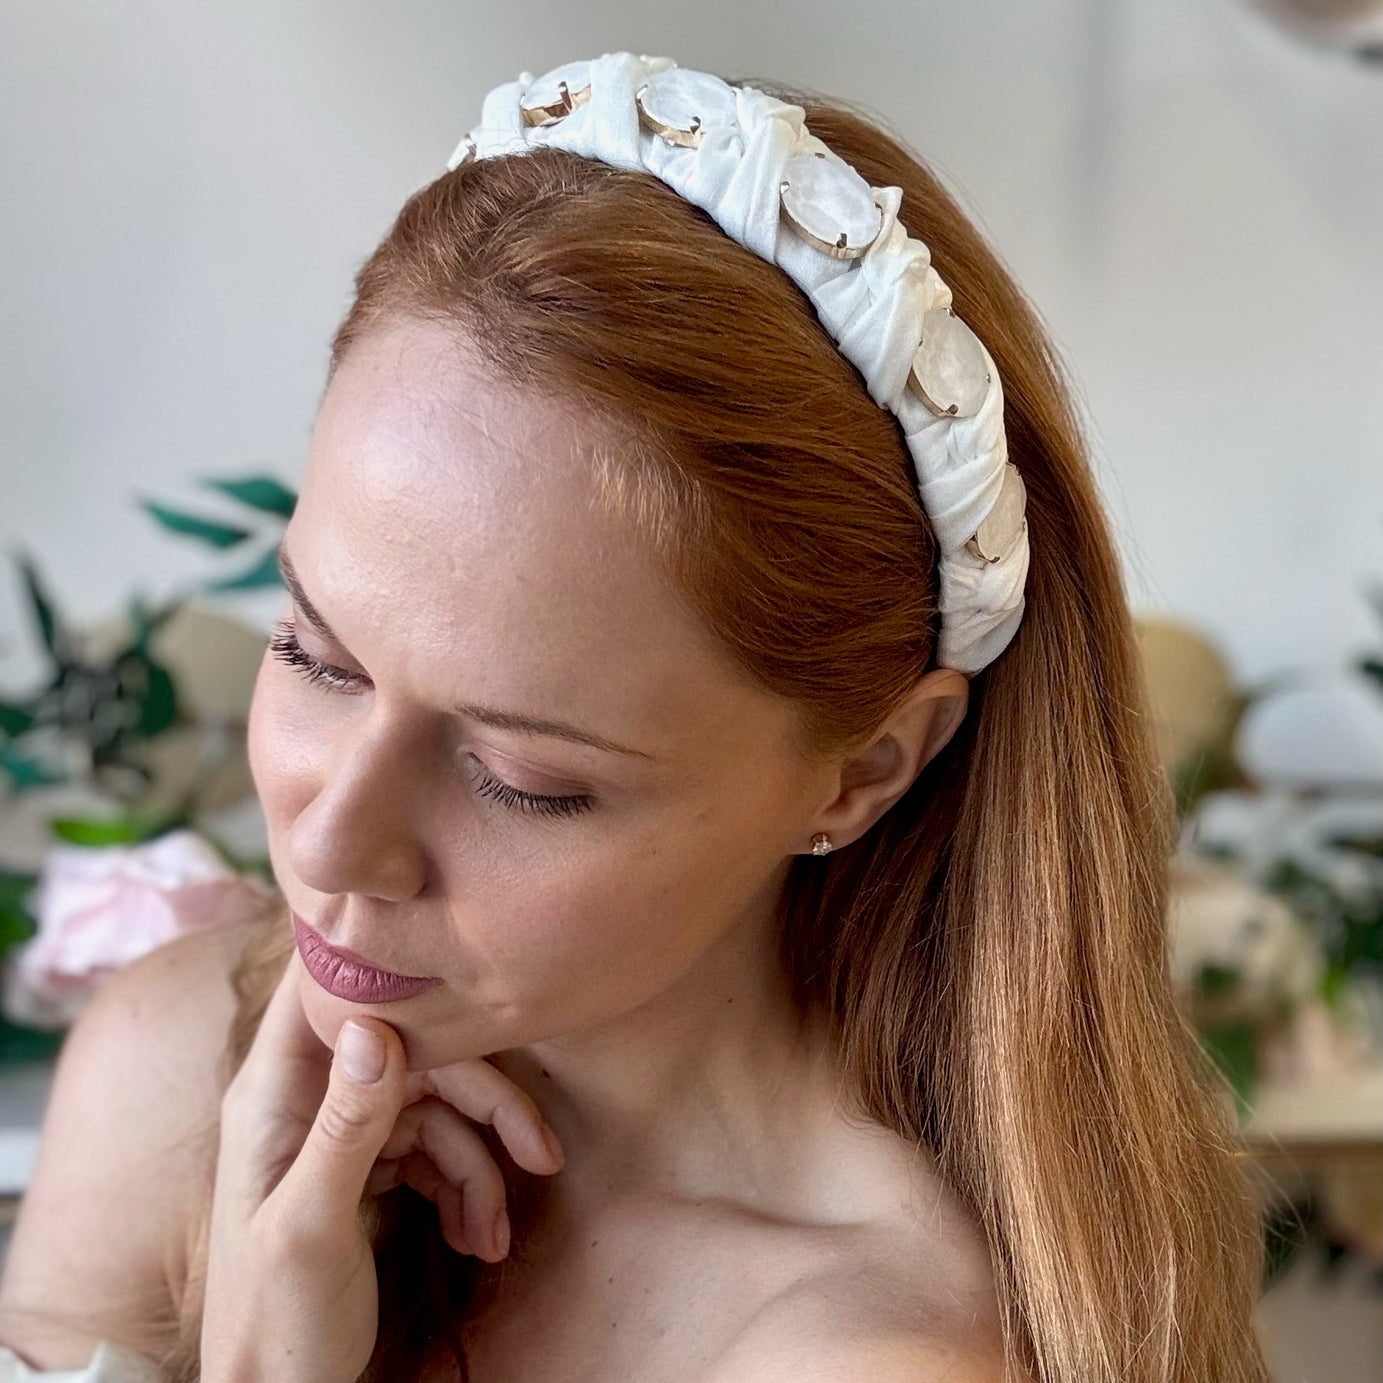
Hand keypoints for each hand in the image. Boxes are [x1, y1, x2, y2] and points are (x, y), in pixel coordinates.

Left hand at [200, 948, 563, 1382]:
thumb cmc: (275, 1323)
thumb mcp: (309, 1228)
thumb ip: (343, 1128)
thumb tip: (377, 1032)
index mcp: (274, 1094)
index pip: (321, 992)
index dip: (382, 970)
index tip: (457, 968)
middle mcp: (308, 1099)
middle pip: (413, 1055)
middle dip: (483, 1104)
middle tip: (541, 1152)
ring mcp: (340, 1133)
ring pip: (436, 1108)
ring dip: (480, 1167)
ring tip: (495, 1234)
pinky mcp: (367, 1168)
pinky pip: (435, 1153)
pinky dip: (465, 1193)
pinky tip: (479, 1240)